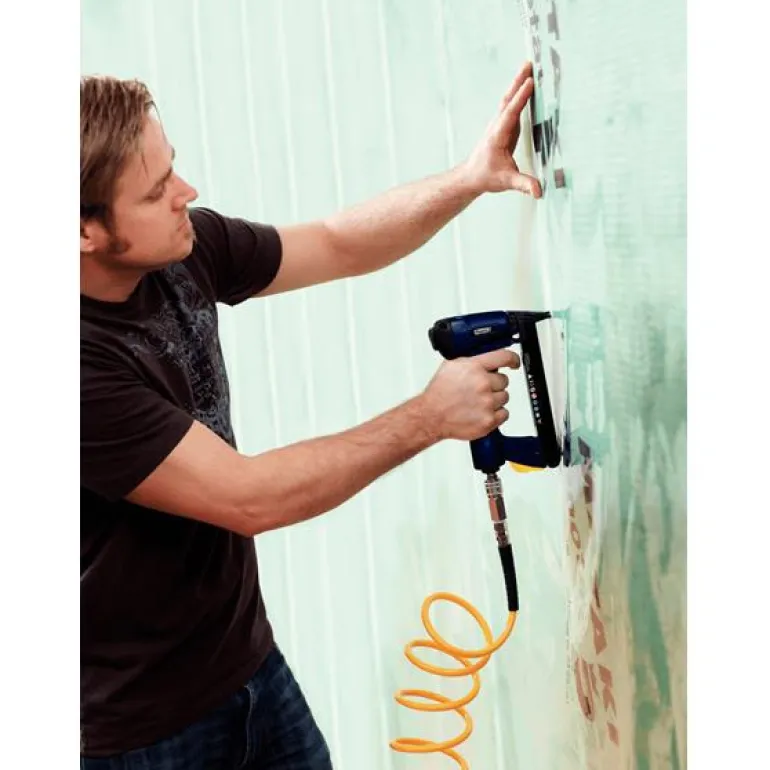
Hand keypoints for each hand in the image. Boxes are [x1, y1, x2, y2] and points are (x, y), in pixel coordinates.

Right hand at [420, 348, 520, 440]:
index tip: (514, 363)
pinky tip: (481, 412)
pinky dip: (495, 414)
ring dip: (494, 399)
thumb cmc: (439, 394)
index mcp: (474, 367)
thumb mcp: (451, 366)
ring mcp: (487, 402)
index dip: (512, 359)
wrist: (431, 416)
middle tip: (480, 390)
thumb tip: (485, 359)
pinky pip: (504, 414)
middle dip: (494, 385)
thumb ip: (471, 361)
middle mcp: (482, 383)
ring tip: (477, 402)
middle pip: (504, 380)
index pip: (504, 357)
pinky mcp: (489, 420)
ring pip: (504, 397)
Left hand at [461, 61, 541, 198]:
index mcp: (498, 136)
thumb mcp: (506, 181)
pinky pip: (512, 106)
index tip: (530, 82)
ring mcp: (499, 125)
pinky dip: (519, 94)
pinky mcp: (504, 127)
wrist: (471, 176)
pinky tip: (527, 86)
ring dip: (517, 83)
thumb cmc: (487, 177)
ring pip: (508, 100)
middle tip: (529, 63)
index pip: (511, 113)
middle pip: (508, 99)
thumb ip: (523, 184)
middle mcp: (497, 126)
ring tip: (529, 67)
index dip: (521, 98)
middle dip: (518, 82)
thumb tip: (539, 191)